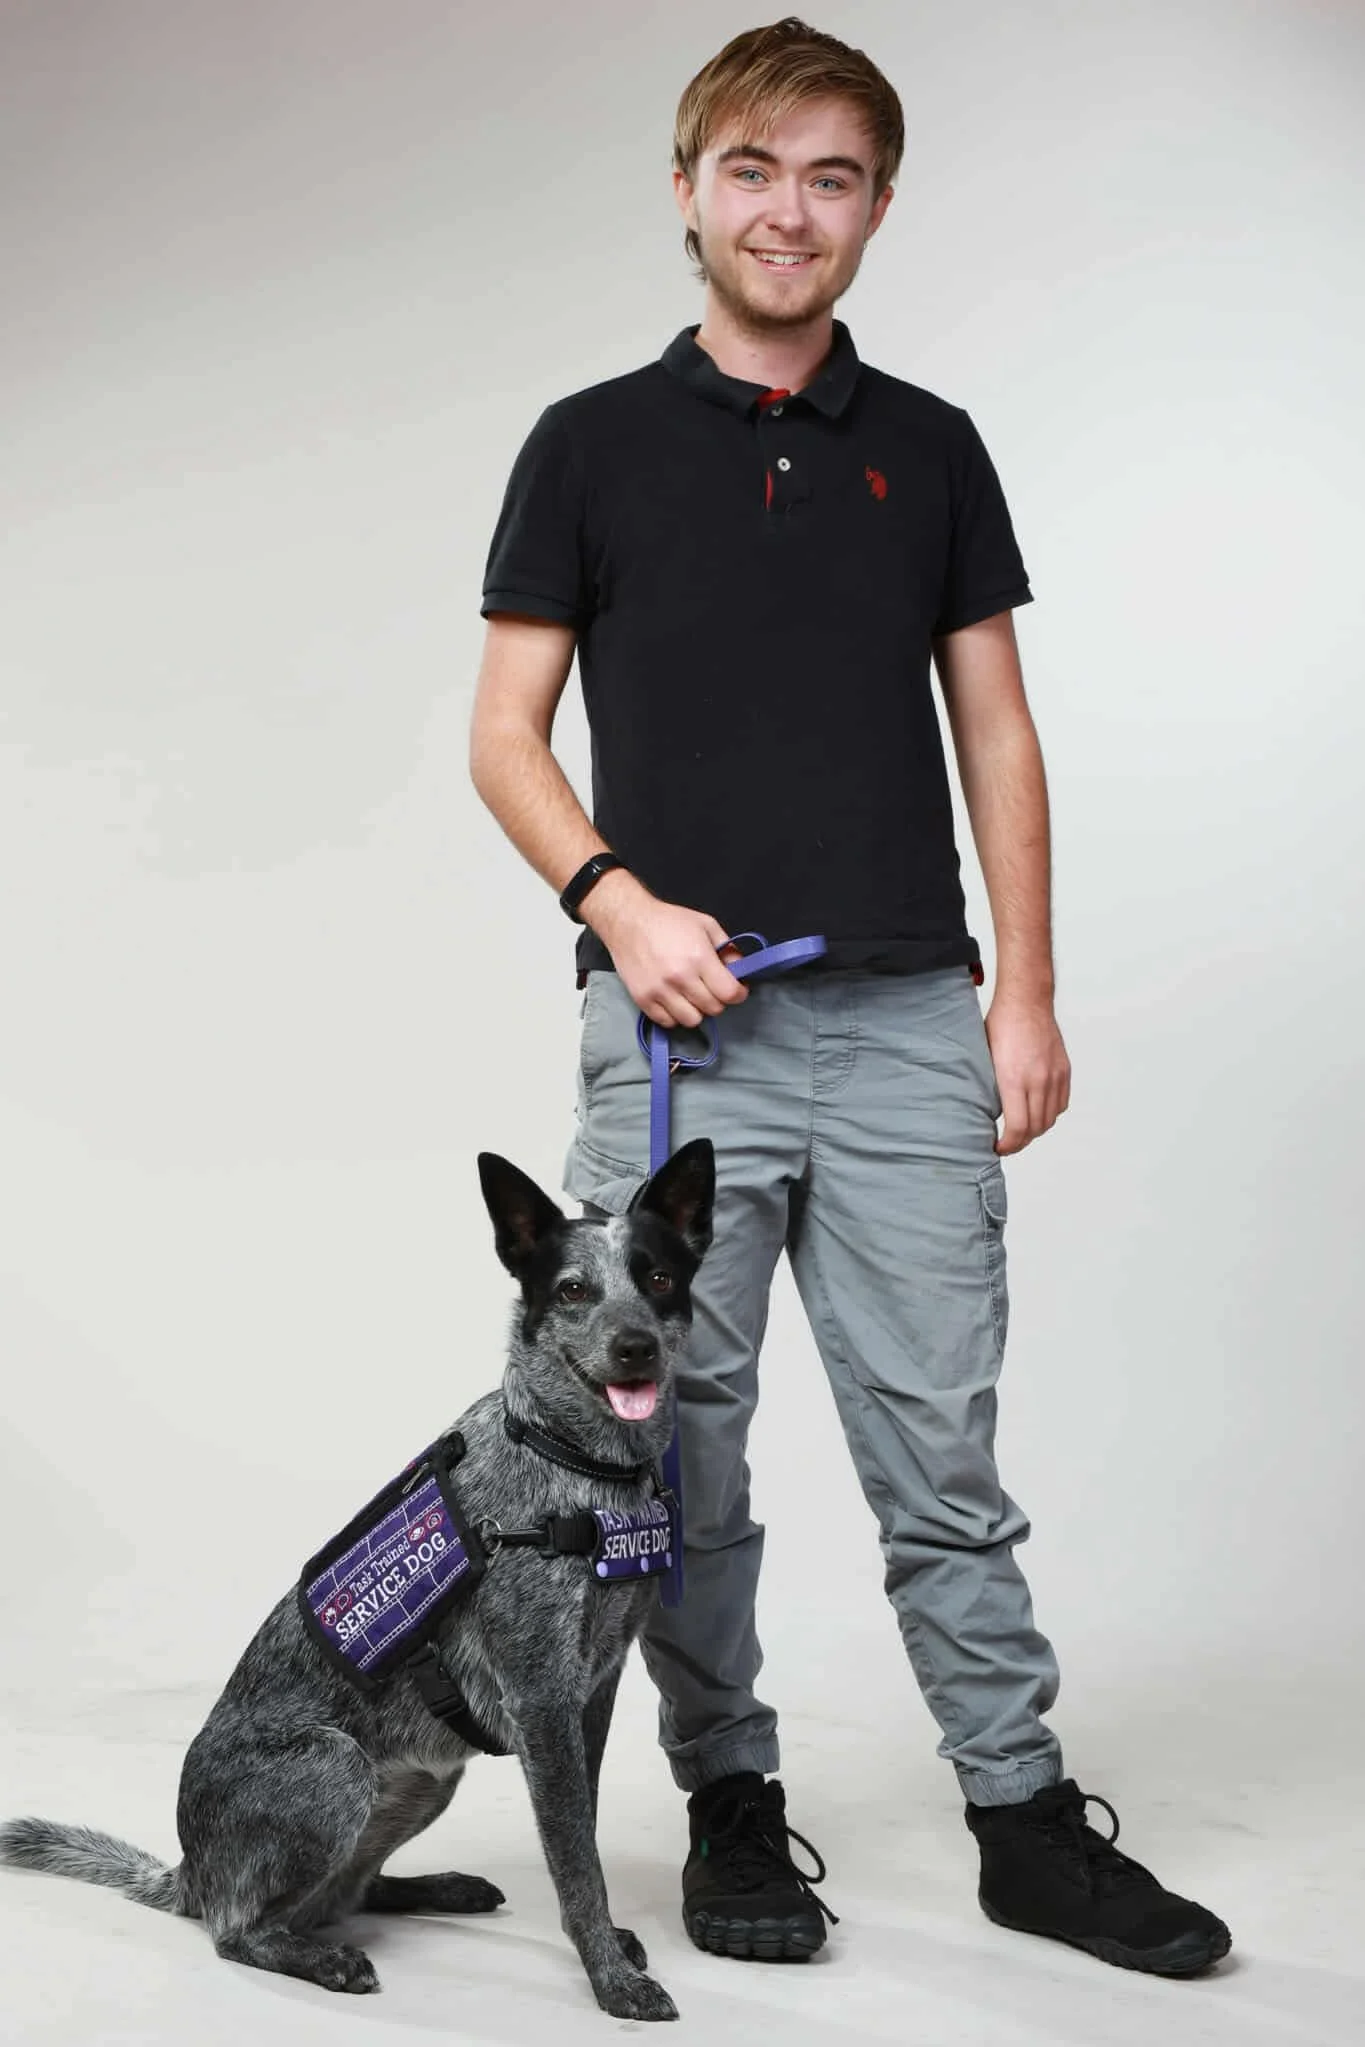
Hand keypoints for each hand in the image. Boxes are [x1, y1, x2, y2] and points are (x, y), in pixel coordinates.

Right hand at [584, 873, 746, 1026]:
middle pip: (713, 1009)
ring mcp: (659, 991)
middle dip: (718, 1000)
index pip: (729, 993)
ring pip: (692, 1020)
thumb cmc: (668, 921)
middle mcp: (680, 978)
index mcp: (699, 958)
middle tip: (711, 988)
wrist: (628, 921)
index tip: (736, 989)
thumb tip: (740, 970)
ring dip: (696, 1010)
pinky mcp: (642, 999)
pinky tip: (674, 1000)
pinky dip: (674, 1015)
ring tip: (691, 995)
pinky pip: (668, 1022)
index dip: (738, 994)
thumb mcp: (706, 925)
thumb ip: (727, 948)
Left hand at [984, 995, 1070, 1154]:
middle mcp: (1037, 1080)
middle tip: (1008, 1143)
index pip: (1018, 1128)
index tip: (998, 1147)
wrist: (1026, 1002)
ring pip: (1050, 1118)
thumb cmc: (1000, 1026)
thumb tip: (984, 1114)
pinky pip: (1061, 1103)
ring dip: (1036, 1130)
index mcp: (1014, 1079)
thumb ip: (990, 1088)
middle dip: (1020, 1142)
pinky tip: (1038, 1112)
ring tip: (1022, 1130)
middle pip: (1036, 1128)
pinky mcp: (1063, 1070)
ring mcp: (1054, 1076)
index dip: (1009, 1145)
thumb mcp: (985, 1059)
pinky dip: (1051, 1113)